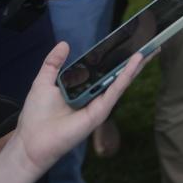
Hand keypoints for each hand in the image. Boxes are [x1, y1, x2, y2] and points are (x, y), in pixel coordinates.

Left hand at [2, 42, 147, 178]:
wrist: (31, 140)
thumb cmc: (37, 115)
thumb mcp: (44, 81)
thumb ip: (54, 62)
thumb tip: (65, 44)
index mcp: (83, 88)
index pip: (102, 69)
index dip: (115, 56)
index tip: (127, 41)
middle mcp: (94, 96)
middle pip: (118, 74)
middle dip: (135, 60)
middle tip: (150, 43)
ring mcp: (99, 104)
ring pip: (122, 81)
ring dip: (137, 65)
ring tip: (151, 49)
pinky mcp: (100, 112)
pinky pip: (116, 90)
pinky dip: (126, 75)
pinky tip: (136, 62)